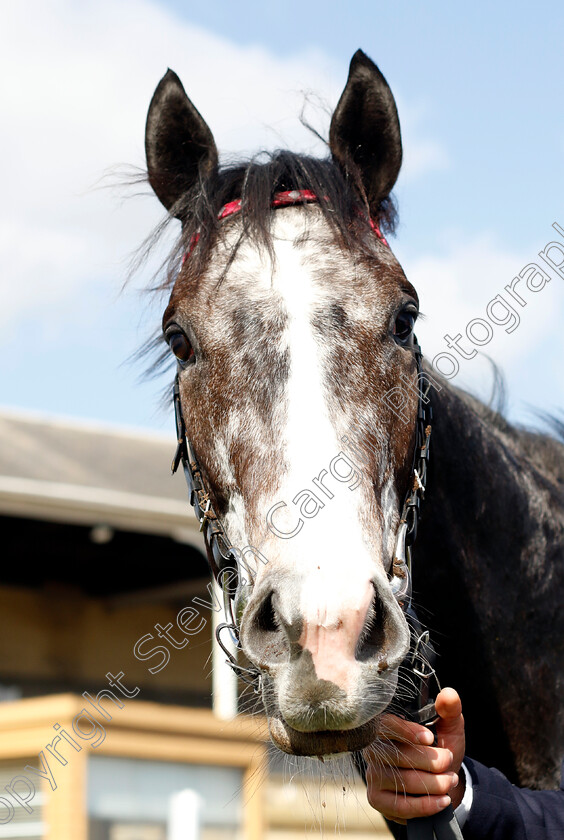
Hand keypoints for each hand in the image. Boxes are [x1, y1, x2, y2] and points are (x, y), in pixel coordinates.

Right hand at [363, 687, 465, 823]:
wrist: (443, 781)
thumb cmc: (441, 749)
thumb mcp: (450, 727)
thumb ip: (450, 710)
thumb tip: (448, 694)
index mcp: (387, 727)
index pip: (386, 724)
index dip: (406, 731)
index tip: (430, 738)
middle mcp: (374, 749)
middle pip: (398, 756)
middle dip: (431, 762)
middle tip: (449, 762)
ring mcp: (373, 774)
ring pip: (402, 782)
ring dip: (433, 784)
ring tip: (451, 780)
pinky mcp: (377, 798)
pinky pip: (400, 805)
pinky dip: (425, 805)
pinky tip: (442, 800)